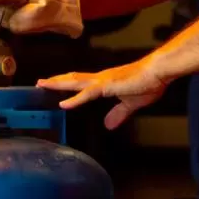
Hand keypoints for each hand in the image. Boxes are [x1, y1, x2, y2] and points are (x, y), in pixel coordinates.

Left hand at [36, 60, 167, 128]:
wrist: (158, 72)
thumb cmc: (148, 83)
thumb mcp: (131, 103)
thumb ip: (118, 114)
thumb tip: (107, 125)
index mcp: (105, 82)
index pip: (81, 82)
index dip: (67, 84)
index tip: (53, 85)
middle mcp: (100, 79)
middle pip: (73, 79)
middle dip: (56, 82)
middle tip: (39, 83)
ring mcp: (103, 81)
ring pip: (75, 82)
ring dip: (58, 84)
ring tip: (43, 85)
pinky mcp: (108, 85)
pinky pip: (88, 93)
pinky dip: (75, 98)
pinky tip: (64, 104)